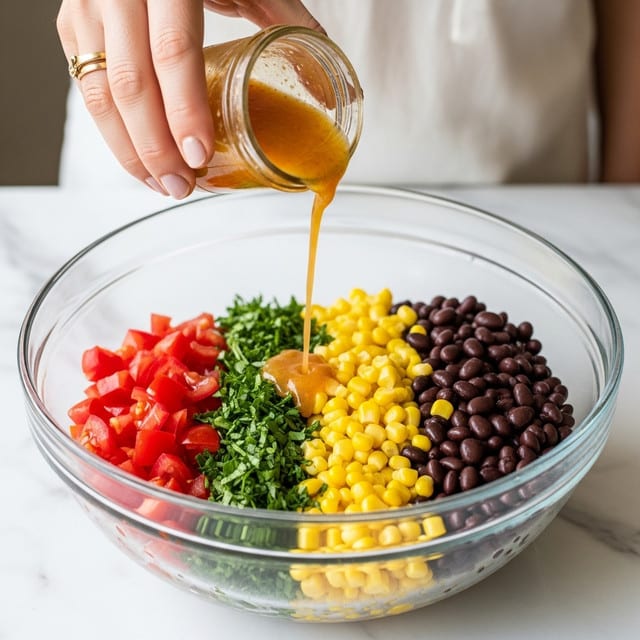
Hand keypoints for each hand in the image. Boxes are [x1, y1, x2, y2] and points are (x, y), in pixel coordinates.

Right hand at [57, 0, 322, 197]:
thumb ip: (280, 14)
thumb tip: (322, 75)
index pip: (173, 51)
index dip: (184, 110)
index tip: (199, 155)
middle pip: (131, 84)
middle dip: (156, 148)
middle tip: (182, 186)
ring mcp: (89, 7)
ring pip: (99, 94)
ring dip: (131, 151)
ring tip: (162, 184)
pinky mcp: (75, 24)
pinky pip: (87, 89)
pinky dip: (113, 132)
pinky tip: (139, 158)